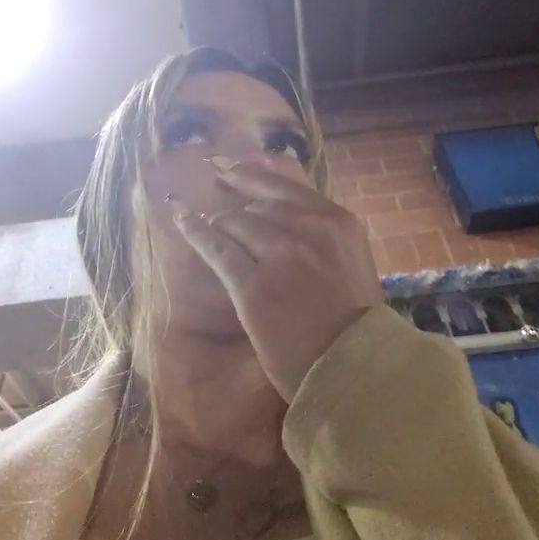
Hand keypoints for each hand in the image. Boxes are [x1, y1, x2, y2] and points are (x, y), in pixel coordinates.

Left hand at [173, 163, 384, 401]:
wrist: (354, 368)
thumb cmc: (357, 327)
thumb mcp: (352, 264)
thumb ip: (322, 237)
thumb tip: (281, 219)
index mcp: (338, 222)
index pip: (286, 187)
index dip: (251, 177)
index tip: (229, 171)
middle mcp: (308, 229)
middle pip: (257, 205)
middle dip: (239, 213)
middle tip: (224, 219)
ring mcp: (279, 255)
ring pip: (234, 222)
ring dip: (220, 227)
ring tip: (211, 231)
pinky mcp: (252, 286)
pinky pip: (216, 248)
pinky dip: (194, 231)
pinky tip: (181, 220)